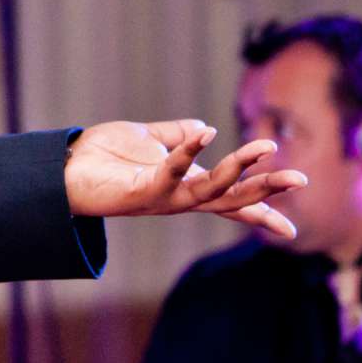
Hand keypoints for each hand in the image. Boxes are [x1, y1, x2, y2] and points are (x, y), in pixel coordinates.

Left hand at [63, 120, 306, 238]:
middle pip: (230, 199)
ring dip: (238, 169)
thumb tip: (204, 129)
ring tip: (265, 148)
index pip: (228, 202)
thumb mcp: (147, 139)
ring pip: (209, 190)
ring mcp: (160, 198)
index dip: (259, 213)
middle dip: (265, 191)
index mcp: (184, 187)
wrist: (60, 166)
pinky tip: (206, 133)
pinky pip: (171, 172)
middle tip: (301, 180)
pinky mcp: (140, 191)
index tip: (292, 233)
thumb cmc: (102, 156)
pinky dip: (188, 152)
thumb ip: (177, 136)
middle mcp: (177, 198)